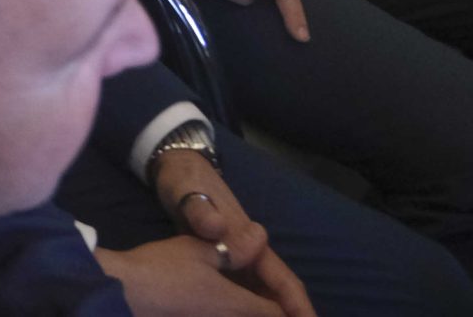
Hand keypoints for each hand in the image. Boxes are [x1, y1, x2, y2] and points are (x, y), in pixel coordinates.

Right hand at [97, 234, 306, 316]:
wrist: (120, 296)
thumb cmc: (162, 271)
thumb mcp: (198, 249)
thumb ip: (233, 247)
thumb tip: (260, 235)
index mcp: (238, 305)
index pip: (276, 313)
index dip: (293, 310)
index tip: (301, 310)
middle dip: (275, 311)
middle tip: (286, 307)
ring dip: (252, 312)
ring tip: (258, 305)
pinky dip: (228, 313)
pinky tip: (220, 308)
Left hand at [150, 150, 316, 316]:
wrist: (175, 170)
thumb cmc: (185, 183)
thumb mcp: (189, 194)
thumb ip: (201, 212)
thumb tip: (217, 226)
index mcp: (248, 240)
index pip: (282, 279)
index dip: (297, 305)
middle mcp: (247, 252)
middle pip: (275, 291)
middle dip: (288, 314)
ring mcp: (234, 257)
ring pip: (259, 293)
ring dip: (269, 312)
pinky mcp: (218, 260)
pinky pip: (239, 291)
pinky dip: (246, 307)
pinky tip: (241, 315)